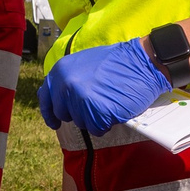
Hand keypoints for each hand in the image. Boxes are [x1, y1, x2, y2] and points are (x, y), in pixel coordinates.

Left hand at [38, 37, 169, 133]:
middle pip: (65, 114)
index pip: (46, 98)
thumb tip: (58, 97)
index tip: (54, 122)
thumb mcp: (84, 63)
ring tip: (108, 101)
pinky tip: (114, 109)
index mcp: (61, 71)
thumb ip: (68, 79)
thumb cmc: (118, 63)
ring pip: (81, 123)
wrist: (143, 62)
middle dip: (79, 114)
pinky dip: (106, 124)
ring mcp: (80, 100)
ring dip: (95, 118)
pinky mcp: (96, 112)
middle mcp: (66, 85)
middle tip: (96, 104)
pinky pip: (96, 129)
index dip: (49, 112)